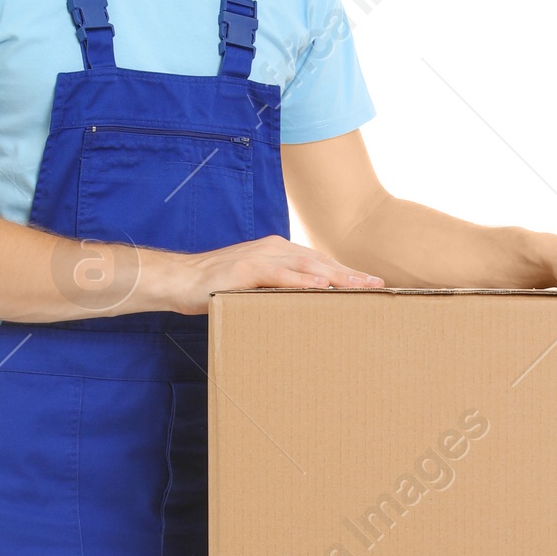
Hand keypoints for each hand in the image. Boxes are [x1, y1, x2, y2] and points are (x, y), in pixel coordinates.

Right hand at [148, 234, 384, 315]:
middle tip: (377, 286)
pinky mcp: (246, 270)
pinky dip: (301, 282)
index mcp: (277, 251)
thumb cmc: (214, 286)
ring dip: (335, 277)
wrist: (179, 279)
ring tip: (359, 287)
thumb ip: (275, 290)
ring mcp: (260, 257)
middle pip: (319, 262)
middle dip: (349, 274)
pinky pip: (280, 276)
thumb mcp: (251, 286)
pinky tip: (321, 288)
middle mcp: (273, 249)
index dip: (344, 272)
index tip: (369, 283)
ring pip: (305, 266)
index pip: (318, 262)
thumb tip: (299, 306)